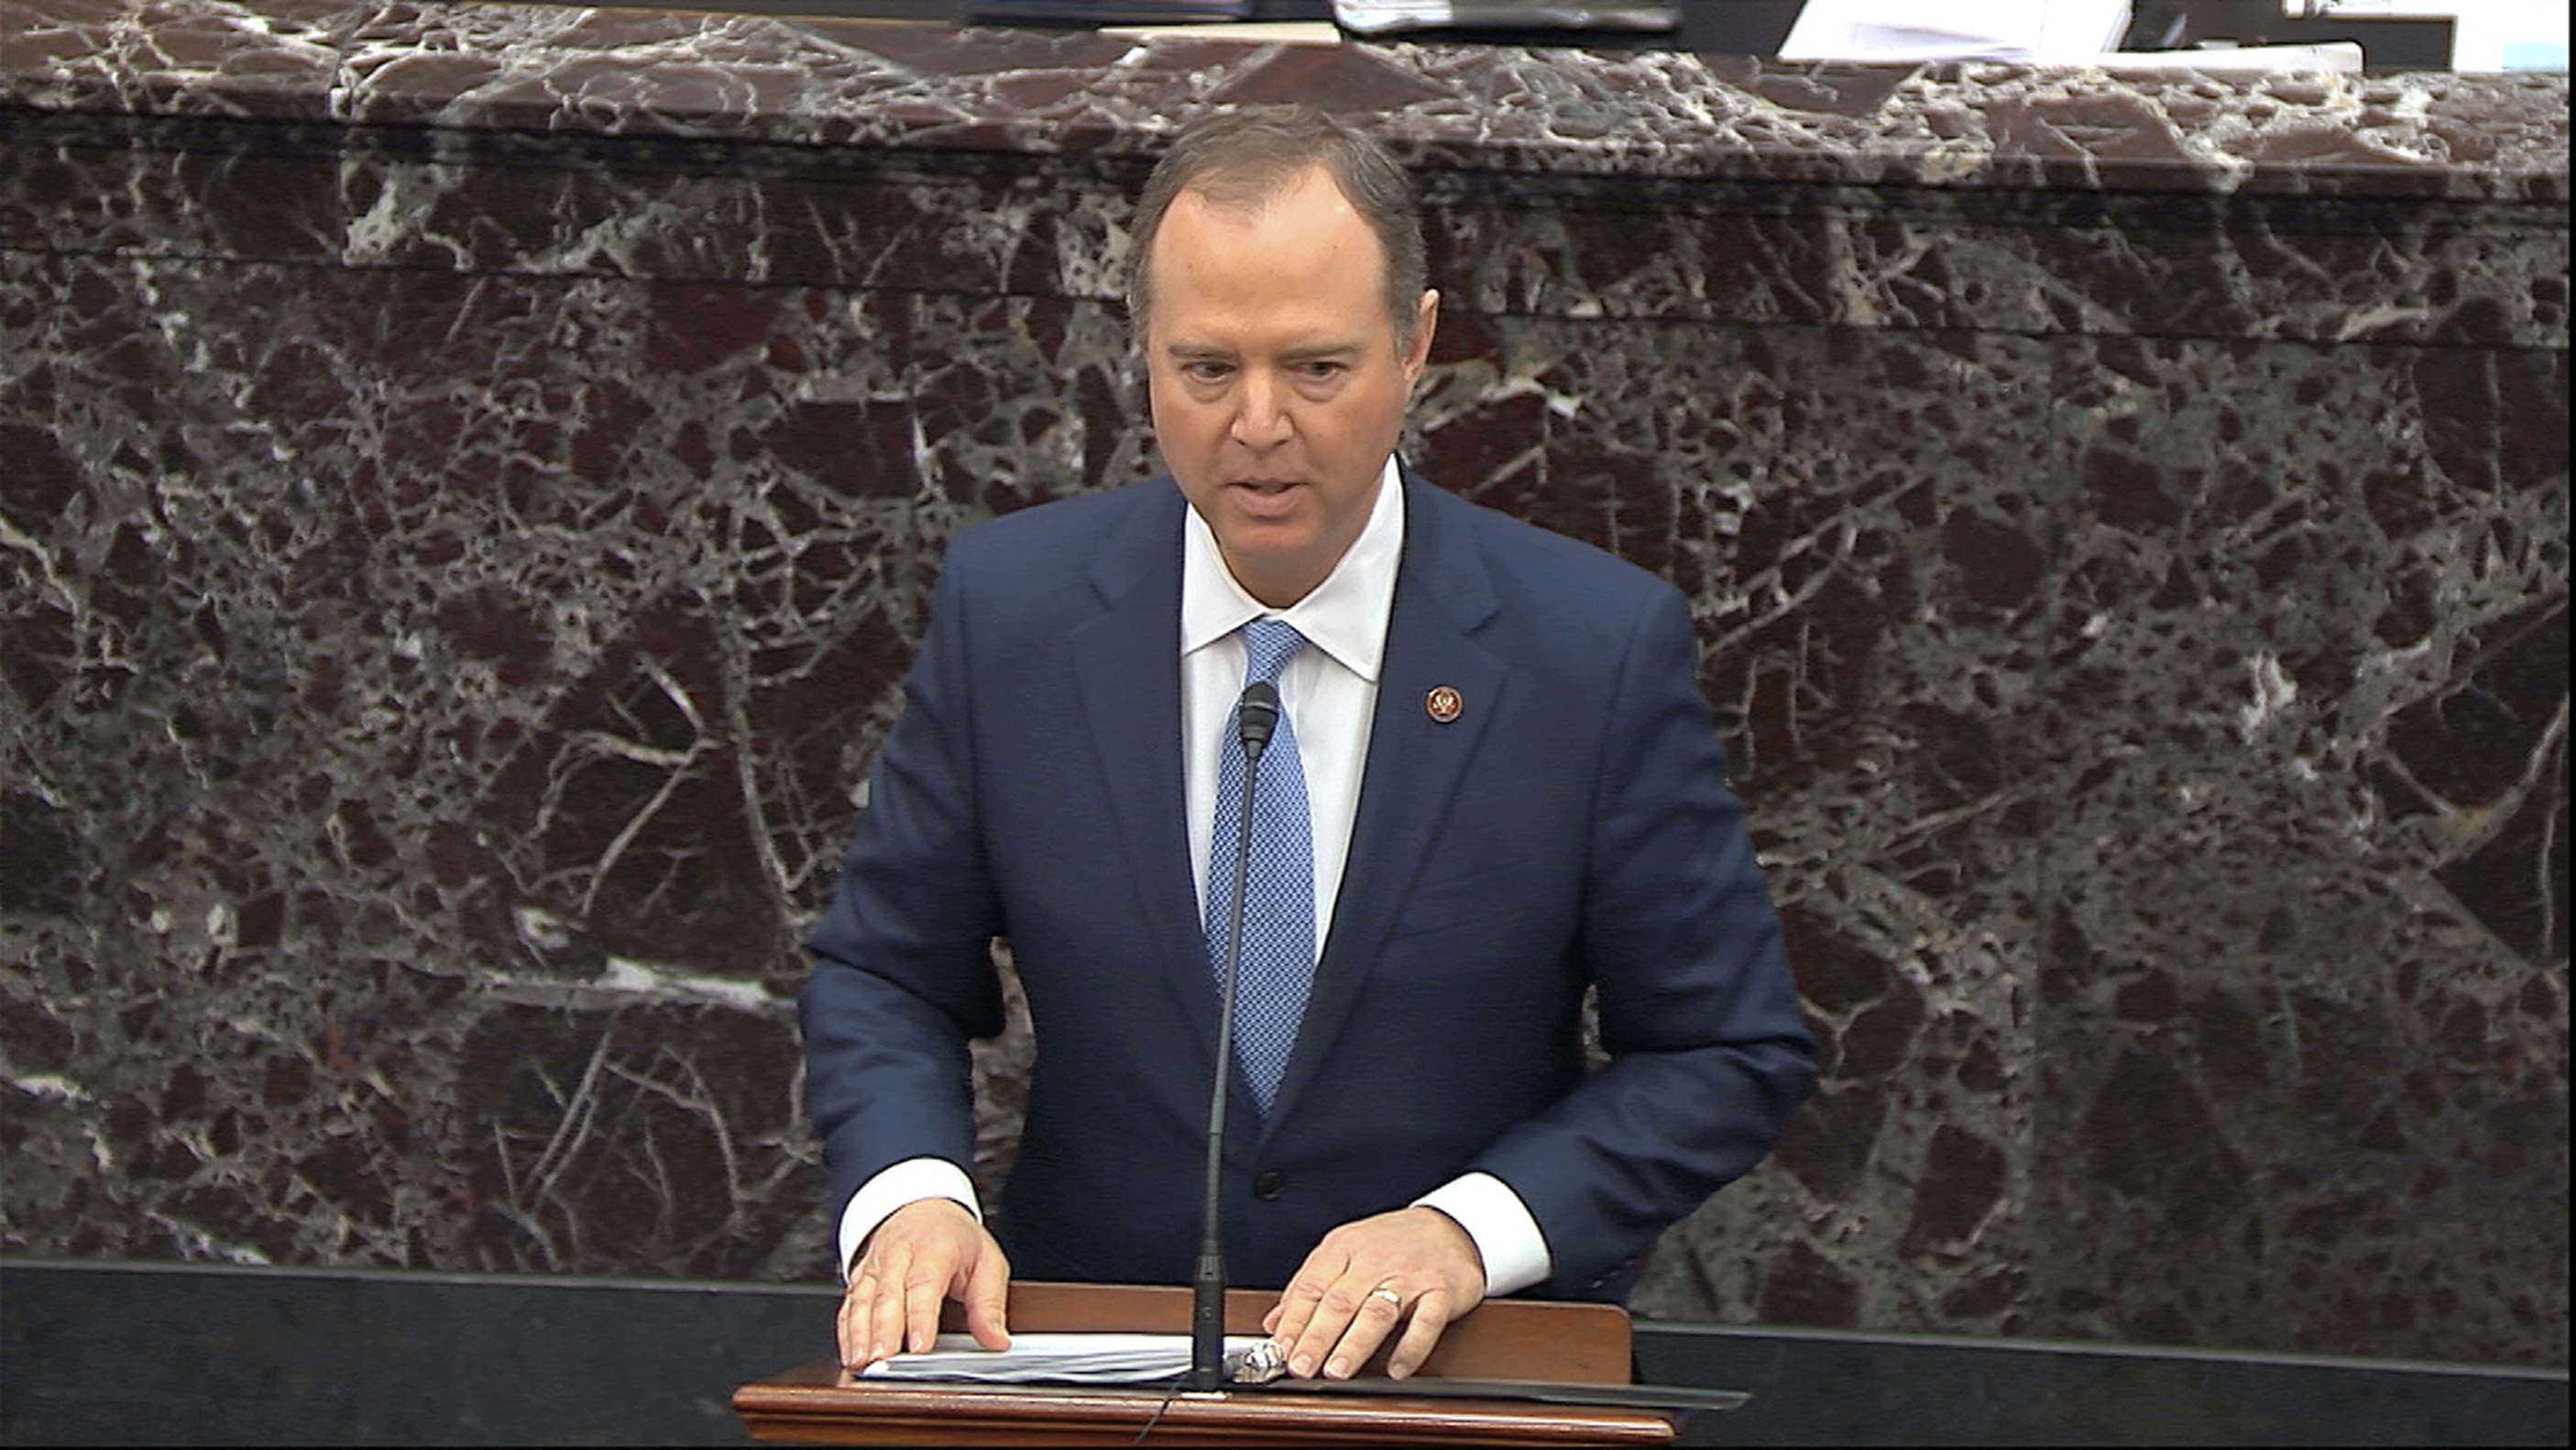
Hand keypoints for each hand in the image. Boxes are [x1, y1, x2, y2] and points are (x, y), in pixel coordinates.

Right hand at [837, 1197, 1010, 1371]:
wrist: (923, 1208)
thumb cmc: (955, 1239)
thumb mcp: (987, 1262)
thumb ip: (989, 1305)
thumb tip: (997, 1340)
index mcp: (935, 1247)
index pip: (925, 1284)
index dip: (920, 1317)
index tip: (919, 1347)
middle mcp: (899, 1254)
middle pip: (888, 1295)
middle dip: (884, 1331)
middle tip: (883, 1362)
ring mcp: (875, 1266)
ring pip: (862, 1300)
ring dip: (859, 1333)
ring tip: (862, 1362)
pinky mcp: (859, 1278)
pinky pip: (848, 1306)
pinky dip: (846, 1331)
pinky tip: (850, 1355)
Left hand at [1262, 1206, 1485, 1379]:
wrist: (1451, 1225)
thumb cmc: (1392, 1244)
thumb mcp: (1345, 1252)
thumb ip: (1309, 1286)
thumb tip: (1274, 1323)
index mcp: (1345, 1248)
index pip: (1311, 1286)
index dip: (1293, 1321)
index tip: (1280, 1350)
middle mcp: (1375, 1260)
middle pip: (1339, 1301)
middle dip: (1317, 1337)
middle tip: (1301, 1366)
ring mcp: (1410, 1276)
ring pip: (1377, 1311)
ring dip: (1354, 1343)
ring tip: (1337, 1370)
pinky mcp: (1442, 1291)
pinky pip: (1426, 1322)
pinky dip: (1411, 1347)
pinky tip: (1396, 1369)